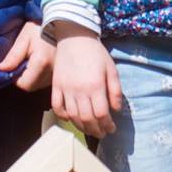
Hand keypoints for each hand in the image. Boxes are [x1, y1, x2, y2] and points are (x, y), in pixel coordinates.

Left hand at [0, 21, 54, 92]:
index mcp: (40, 63)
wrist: (60, 21)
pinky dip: (42, 75)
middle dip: (24, 78)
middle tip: (23, 61)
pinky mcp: (61, 71)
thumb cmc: (41, 27)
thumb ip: (13, 56)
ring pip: (40, 84)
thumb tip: (1, 69)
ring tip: (33, 59)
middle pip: (32, 86)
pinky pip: (48, 80)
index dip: (16, 78)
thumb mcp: (24, 38)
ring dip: (33, 77)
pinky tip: (41, 62)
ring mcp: (58, 72)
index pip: (24, 84)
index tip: (14, 66)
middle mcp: (51, 71)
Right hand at [49, 24, 123, 138]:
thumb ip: (115, 90)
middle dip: (96, 130)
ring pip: (72, 116)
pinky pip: (57, 107)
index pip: (101, 114)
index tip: (111, 128)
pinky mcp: (56, 86)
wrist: (74, 37)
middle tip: (102, 133)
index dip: (107, 125)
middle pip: (87, 119)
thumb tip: (116, 110)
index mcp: (95, 86)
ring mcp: (66, 89)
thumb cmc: (95, 53)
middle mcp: (79, 90)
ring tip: (89, 130)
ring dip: (82, 127)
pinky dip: (63, 117)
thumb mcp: (111, 69)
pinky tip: (71, 119)